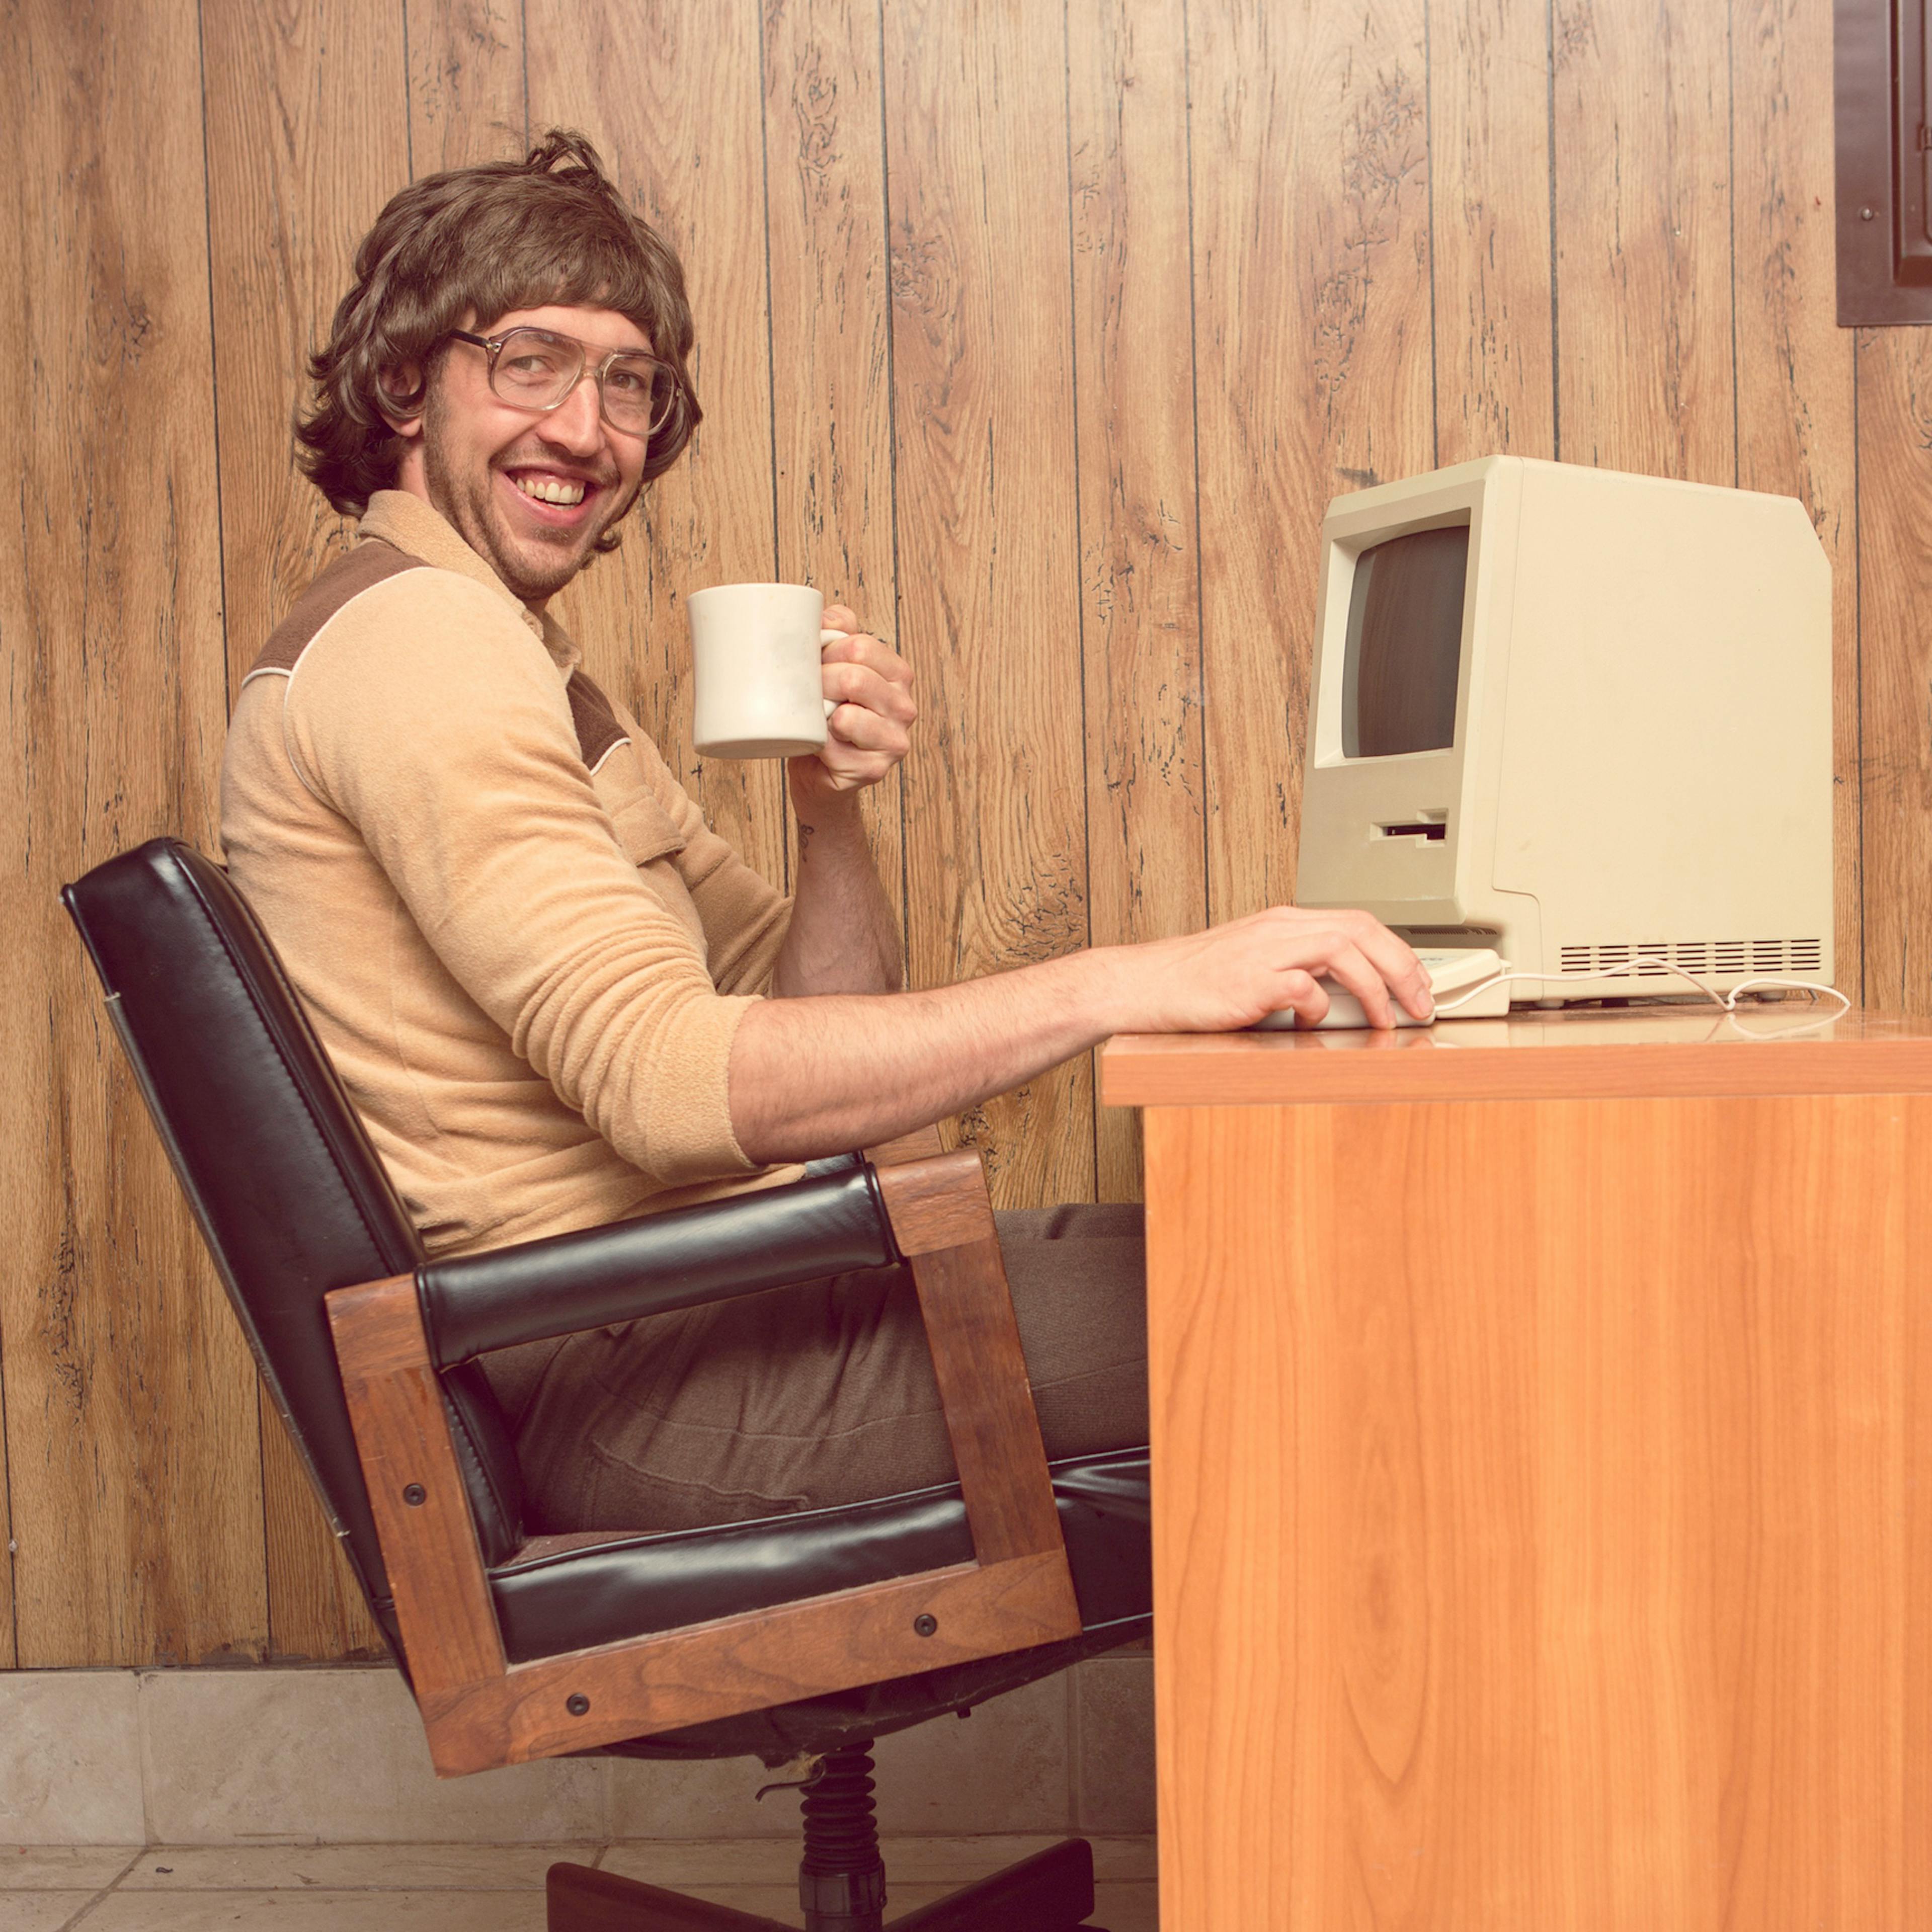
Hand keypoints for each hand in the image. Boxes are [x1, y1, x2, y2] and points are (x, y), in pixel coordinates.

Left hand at [788, 602, 916, 805]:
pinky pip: (833, 748)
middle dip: (819, 683)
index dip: (827, 651)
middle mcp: (904, 707)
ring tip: (815, 718)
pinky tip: (818, 745)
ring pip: (847, 716)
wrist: (817, 768)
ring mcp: (894, 741)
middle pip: (854, 678)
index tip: (815, 663)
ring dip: (819, 715)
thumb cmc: (824, 714)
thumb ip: (837, 631)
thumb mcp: (833, 665)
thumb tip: (825, 616)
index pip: (861, 646)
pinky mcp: (874, 770)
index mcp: (897, 675)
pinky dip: (816, 745)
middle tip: (808, 693)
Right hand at [1111, 906, 1433, 1031]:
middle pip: (1361, 930)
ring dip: (1373, 988)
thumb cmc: (1197, 982)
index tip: (1417, 983)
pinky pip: (1300, 984)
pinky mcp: (1247, 981)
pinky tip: (1314, 1020)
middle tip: (1420, 1002)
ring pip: (1341, 949)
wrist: (1145, 985)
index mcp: (1284, 922)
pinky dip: (1318, 1004)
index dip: (1398, 952)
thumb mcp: (1256, 963)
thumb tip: (1347, 994)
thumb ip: (1299, 968)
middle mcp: (1278, 929)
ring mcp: (1263, 951)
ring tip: (1384, 1019)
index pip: (1358, 922)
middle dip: (1401, 967)